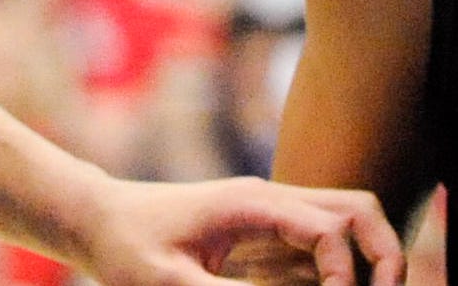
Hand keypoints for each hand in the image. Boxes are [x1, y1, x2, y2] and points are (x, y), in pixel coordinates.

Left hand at [75, 176, 402, 285]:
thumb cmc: (123, 246)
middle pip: (358, 211)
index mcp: (251, 204)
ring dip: (370, 261)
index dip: (347, 273)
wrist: (94, 219)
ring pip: (348, 224)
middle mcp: (271, 202)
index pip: (331, 228)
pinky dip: (344, 272)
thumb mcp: (167, 282)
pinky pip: (325, 248)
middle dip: (386, 255)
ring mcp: (272, 217)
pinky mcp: (267, 237)